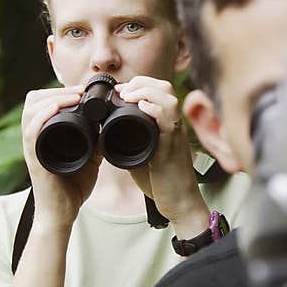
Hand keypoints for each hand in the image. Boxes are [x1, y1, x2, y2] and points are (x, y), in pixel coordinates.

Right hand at [21, 85, 102, 231]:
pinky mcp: (34, 158)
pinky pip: (31, 132)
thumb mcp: (90, 158)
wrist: (63, 213)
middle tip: (80, 92)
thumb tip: (110, 125)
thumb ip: (96, 141)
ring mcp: (33, 147)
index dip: (61, 91)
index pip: (43, 102)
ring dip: (52, 98)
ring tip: (74, 97)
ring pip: (30, 110)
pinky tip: (56, 108)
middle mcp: (35, 138)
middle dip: (57, 91)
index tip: (83, 90)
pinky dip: (42, 116)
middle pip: (34, 101)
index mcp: (45, 134)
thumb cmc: (72, 188)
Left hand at [115, 77, 208, 237]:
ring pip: (168, 99)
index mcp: (168, 124)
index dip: (140, 83)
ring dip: (146, 92)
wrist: (179, 203)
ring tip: (129, 97)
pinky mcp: (173, 148)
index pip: (160, 89)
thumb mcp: (145, 153)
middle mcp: (175, 125)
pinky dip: (155, 110)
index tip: (121, 91)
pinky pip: (169, 122)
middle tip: (123, 92)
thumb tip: (107, 130)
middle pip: (165, 87)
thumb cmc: (163, 180)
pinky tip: (141, 107)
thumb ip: (133, 139)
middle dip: (142, 83)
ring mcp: (175, 135)